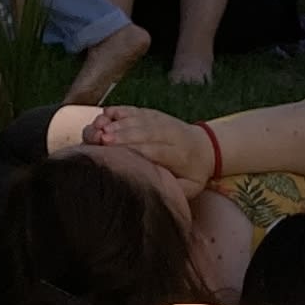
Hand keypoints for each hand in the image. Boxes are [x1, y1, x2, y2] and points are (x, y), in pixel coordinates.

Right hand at [80, 103, 213, 187]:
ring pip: (136, 120)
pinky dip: (119, 111)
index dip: (136, 149)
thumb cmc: (193, 172)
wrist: (206, 146)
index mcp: (179, 155)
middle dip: (121, 135)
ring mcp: (160, 121)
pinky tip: (105, 114)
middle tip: (100, 139)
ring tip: (98, 129)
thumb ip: (175, 190)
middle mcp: (170, 134)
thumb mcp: (190, 187)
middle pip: (143, 132)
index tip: (117, 152)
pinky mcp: (152, 114)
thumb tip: (155, 193)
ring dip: (116, 123)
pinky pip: (134, 110)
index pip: (156, 150)